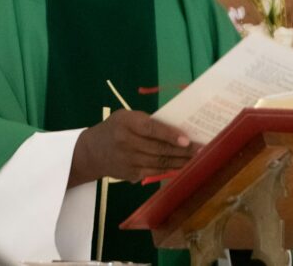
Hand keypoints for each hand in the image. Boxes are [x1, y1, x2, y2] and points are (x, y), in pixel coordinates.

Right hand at [67, 110, 194, 186]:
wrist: (91, 152)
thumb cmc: (114, 128)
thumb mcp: (125, 117)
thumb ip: (146, 121)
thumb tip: (175, 130)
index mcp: (126, 123)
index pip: (151, 129)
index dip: (170, 135)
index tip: (187, 140)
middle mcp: (126, 142)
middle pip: (159, 149)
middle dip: (183, 150)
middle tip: (201, 149)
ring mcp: (129, 161)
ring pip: (160, 163)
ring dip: (180, 162)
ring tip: (197, 159)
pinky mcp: (131, 174)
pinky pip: (155, 172)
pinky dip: (170, 170)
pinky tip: (183, 167)